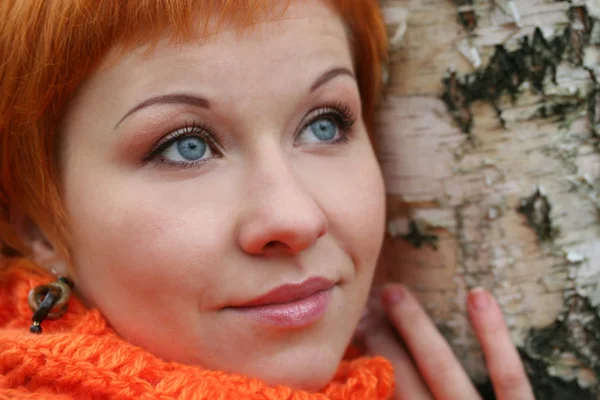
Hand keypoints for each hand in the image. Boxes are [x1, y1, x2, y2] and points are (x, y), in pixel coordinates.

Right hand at [360, 284, 534, 399]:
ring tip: (394, 291)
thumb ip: (408, 398)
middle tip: (365, 307)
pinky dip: (493, 335)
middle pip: (402, 377)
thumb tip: (384, 379)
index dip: (368, 361)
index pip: (385, 391)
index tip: (357, 332)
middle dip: (380, 339)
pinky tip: (478, 296)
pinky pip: (508, 376)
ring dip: (414, 326)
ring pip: (441, 367)